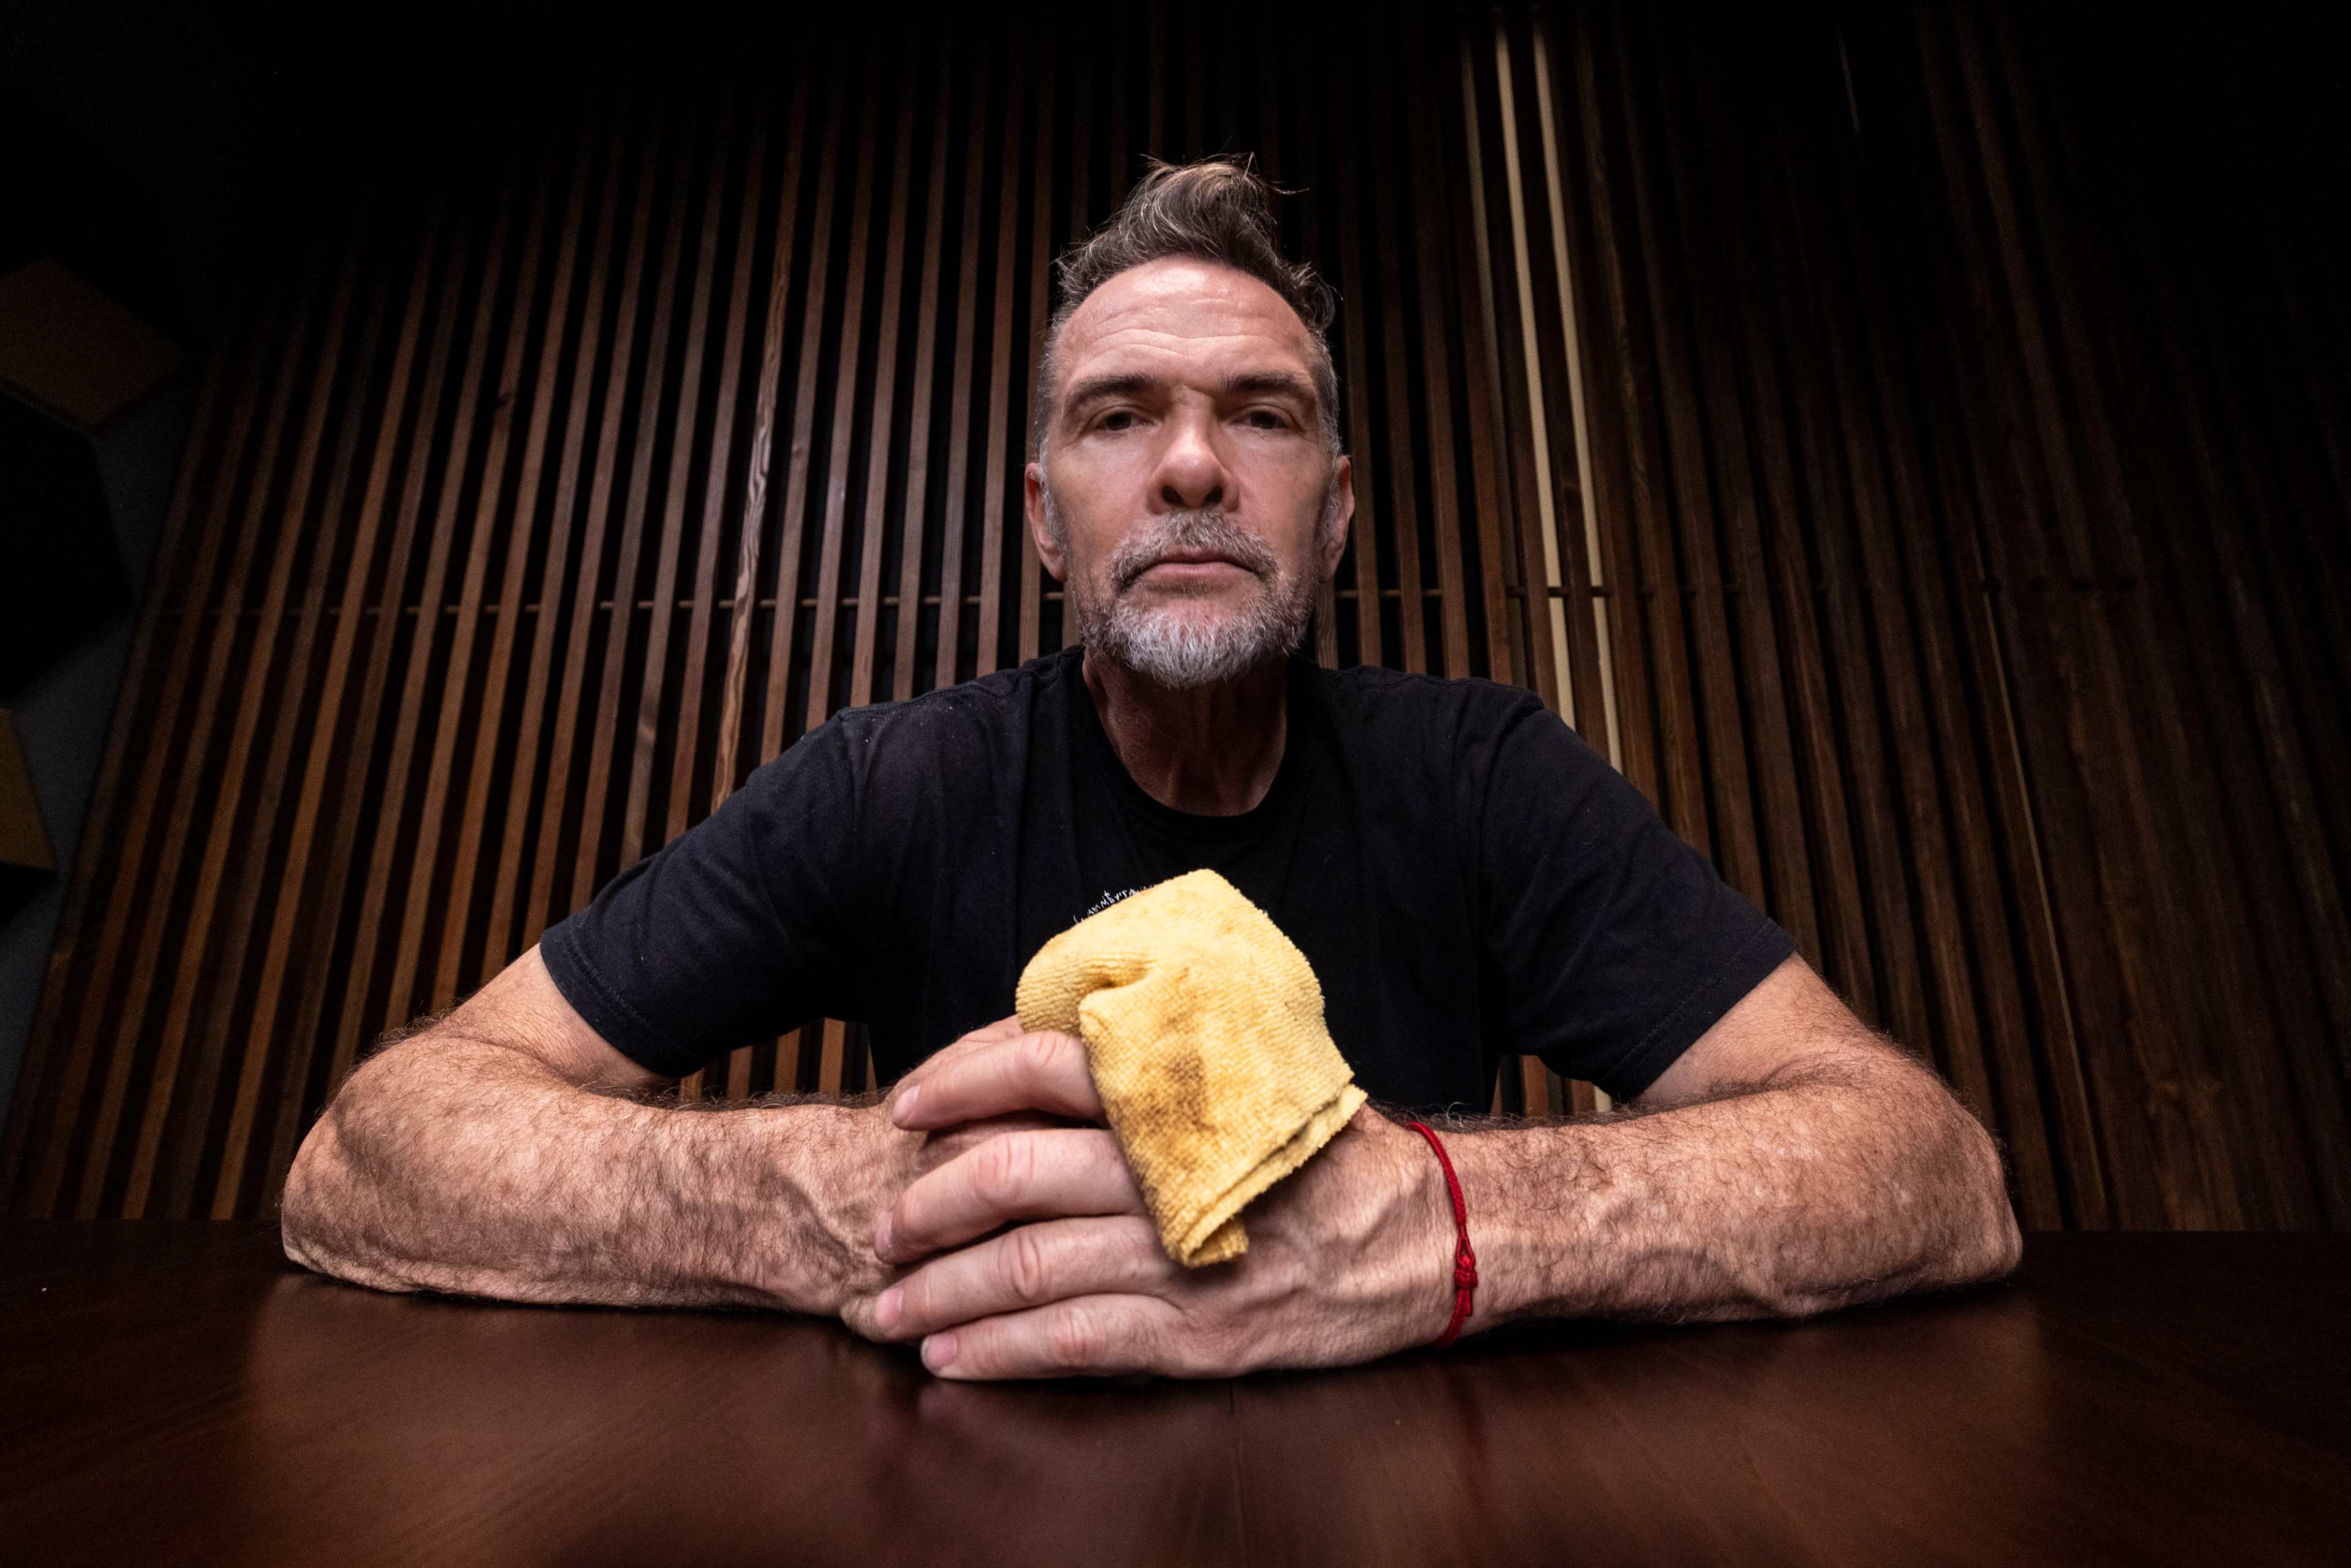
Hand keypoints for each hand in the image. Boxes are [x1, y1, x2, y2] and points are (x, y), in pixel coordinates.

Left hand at [845, 1021, 1461, 1379]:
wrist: (1425, 1237)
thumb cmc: (1323, 1153)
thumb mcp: (1248, 1076)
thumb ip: (1153, 1071)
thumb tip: (1038, 1057)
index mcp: (1180, 1092)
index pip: (1042, 1068)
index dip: (959, 1082)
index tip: (905, 1108)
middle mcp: (1171, 1171)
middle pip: (1012, 1175)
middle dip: (927, 1206)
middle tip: (883, 1228)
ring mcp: (1183, 1258)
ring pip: (1028, 1267)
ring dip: (941, 1291)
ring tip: (888, 1308)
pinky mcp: (1199, 1336)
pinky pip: (1075, 1344)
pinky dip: (1000, 1352)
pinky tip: (951, 1358)